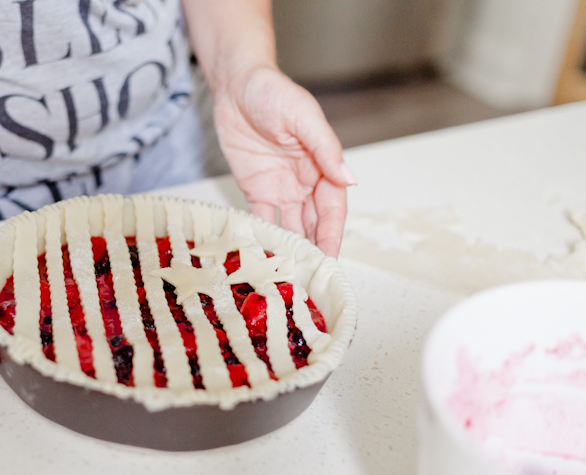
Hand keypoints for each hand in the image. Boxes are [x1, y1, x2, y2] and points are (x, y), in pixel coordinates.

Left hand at [213, 66, 356, 256]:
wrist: (235, 84)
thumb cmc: (273, 91)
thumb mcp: (303, 116)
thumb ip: (325, 148)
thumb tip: (350, 180)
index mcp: (321, 166)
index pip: (332, 208)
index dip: (331, 234)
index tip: (329, 259)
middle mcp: (304, 182)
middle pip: (312, 224)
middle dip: (313, 250)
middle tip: (309, 278)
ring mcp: (280, 188)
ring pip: (289, 227)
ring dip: (289, 250)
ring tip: (288, 275)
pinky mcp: (255, 191)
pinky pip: (260, 219)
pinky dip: (262, 238)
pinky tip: (262, 256)